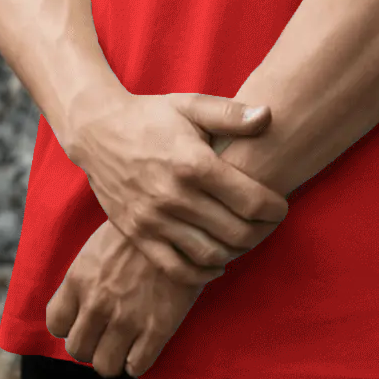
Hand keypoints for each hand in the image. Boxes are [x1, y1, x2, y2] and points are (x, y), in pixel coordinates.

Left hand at [46, 220, 203, 378]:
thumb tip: (79, 307)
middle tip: (105, 333)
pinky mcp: (157, 329)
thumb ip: (84, 280)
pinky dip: (138, 361)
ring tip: (124, 343)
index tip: (83, 320)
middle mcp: (97, 303)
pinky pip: (136, 367)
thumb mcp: (98, 246)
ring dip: (113, 357)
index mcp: (79, 279)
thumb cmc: (136, 231)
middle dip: (90, 344)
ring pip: (104, 366)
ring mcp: (126, 319)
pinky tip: (144, 345)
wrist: (178, 222)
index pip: (56, 324)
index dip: (69, 325)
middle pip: (77, 350)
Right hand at [64, 89, 285, 282]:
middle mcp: (175, 196)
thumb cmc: (151, 115)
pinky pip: (177, 269)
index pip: (250, 201)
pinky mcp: (138, 235)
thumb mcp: (190, 105)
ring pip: (210, 255)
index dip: (274, 209)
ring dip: (235, 253)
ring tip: (244, 240)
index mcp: (193, 163)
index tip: (280, 207)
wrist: (98, 131)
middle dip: (261, 233)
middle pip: (235, 232)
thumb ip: (231, 113)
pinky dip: (202, 273)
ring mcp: (154, 220)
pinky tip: (217, 262)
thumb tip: (268, 115)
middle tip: (268, 226)